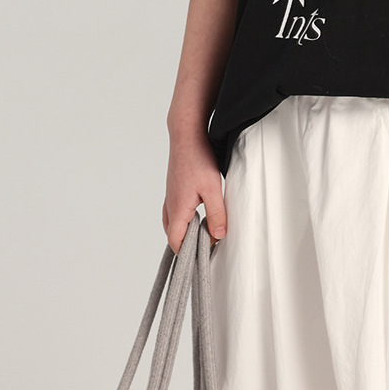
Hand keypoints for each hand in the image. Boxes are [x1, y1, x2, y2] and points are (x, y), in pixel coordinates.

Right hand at [163, 126, 226, 254]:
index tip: (205, 254)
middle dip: (189, 243)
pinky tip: (199, 213)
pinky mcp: (174, 190)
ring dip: (187, 230)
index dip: (189, 253)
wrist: (187, 135)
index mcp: (178, 210)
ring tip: (207, 229)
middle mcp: (170, 206)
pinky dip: (185, 219)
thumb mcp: (213, 189)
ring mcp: (170, 197)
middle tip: (209, 242)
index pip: (176, 242)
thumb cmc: (198, 159)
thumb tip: (218, 236)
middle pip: (174, 235)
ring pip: (174, 224)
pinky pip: (175, 212)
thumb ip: (217, 214)